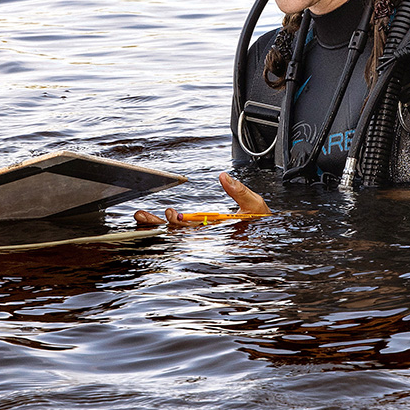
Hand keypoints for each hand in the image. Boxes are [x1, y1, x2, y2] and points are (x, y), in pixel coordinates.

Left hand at [134, 172, 270, 226]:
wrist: (270, 232)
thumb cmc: (262, 223)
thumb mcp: (255, 206)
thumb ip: (239, 192)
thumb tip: (223, 176)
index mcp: (217, 229)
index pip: (193, 229)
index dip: (177, 223)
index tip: (169, 212)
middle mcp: (206, 232)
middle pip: (178, 232)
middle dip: (158, 226)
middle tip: (141, 216)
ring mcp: (202, 231)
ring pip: (176, 231)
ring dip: (157, 226)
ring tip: (140, 217)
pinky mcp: (203, 228)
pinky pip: (181, 229)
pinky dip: (166, 225)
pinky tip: (153, 220)